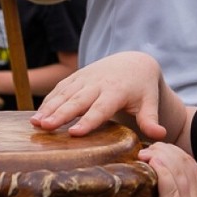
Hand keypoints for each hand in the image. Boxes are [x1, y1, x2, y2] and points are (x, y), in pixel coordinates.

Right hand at [31, 52, 168, 139]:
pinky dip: (48, 101)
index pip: (100, 108)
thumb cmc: (141, 87)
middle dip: (60, 114)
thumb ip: (151, 119)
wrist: (132, 61)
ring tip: (36, 124)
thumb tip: (160, 135)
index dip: (88, 121)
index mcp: (116, 91)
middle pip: (77, 101)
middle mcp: (97, 84)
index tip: (74, 133)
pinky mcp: (76, 77)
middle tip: (45, 127)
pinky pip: (60, 89)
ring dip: (49, 108)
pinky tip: (37, 116)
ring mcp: (84, 79)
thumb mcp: (149, 101)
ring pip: (64, 94)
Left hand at [140, 143, 196, 196]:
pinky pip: (169, 185)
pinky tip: (151, 163)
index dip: (175, 154)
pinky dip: (160, 170)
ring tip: (144, 153)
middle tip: (148, 150)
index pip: (192, 164)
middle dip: (164, 150)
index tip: (160, 153)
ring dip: (159, 155)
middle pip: (183, 160)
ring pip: (176, 167)